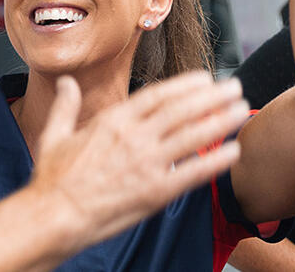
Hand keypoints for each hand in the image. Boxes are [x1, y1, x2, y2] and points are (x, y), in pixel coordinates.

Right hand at [28, 72, 249, 245]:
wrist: (54, 216)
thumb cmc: (53, 180)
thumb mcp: (54, 134)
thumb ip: (66, 105)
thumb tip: (65, 82)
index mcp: (113, 121)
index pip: (158, 95)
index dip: (186, 85)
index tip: (205, 78)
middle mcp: (134, 138)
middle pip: (182, 110)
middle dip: (213, 97)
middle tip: (235, 88)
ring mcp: (147, 164)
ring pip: (193, 136)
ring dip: (221, 121)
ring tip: (242, 111)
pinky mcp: (155, 192)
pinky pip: (193, 173)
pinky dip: (215, 161)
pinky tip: (234, 152)